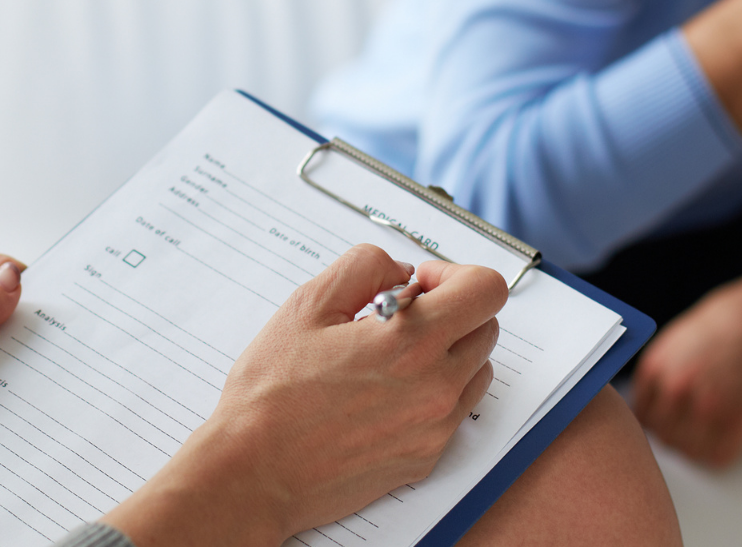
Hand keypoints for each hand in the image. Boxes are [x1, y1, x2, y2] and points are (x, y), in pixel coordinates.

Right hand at [101, 244, 506, 546]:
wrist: (254, 474)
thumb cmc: (272, 393)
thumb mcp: (308, 305)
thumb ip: (365, 267)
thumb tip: (402, 270)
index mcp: (412, 342)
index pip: (486, 289)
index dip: (455, 274)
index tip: (420, 284)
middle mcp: (436, 386)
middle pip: (486, 326)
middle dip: (452, 309)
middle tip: (401, 316)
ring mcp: (436, 427)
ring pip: (476, 369)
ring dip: (449, 351)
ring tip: (393, 356)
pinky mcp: (427, 457)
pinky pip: (456, 410)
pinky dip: (436, 390)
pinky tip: (387, 392)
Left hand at [631, 248, 741, 466]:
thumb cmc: (732, 318)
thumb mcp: (680, 336)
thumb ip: (665, 368)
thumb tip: (656, 399)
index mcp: (657, 364)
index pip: (642, 413)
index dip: (657, 420)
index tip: (669, 421)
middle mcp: (675, 387)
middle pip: (662, 435)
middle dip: (675, 434)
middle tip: (693, 429)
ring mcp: (706, 406)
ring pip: (687, 450)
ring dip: (697, 447)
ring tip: (711, 432)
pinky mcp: (738, 419)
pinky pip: (718, 456)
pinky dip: (721, 453)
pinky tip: (728, 437)